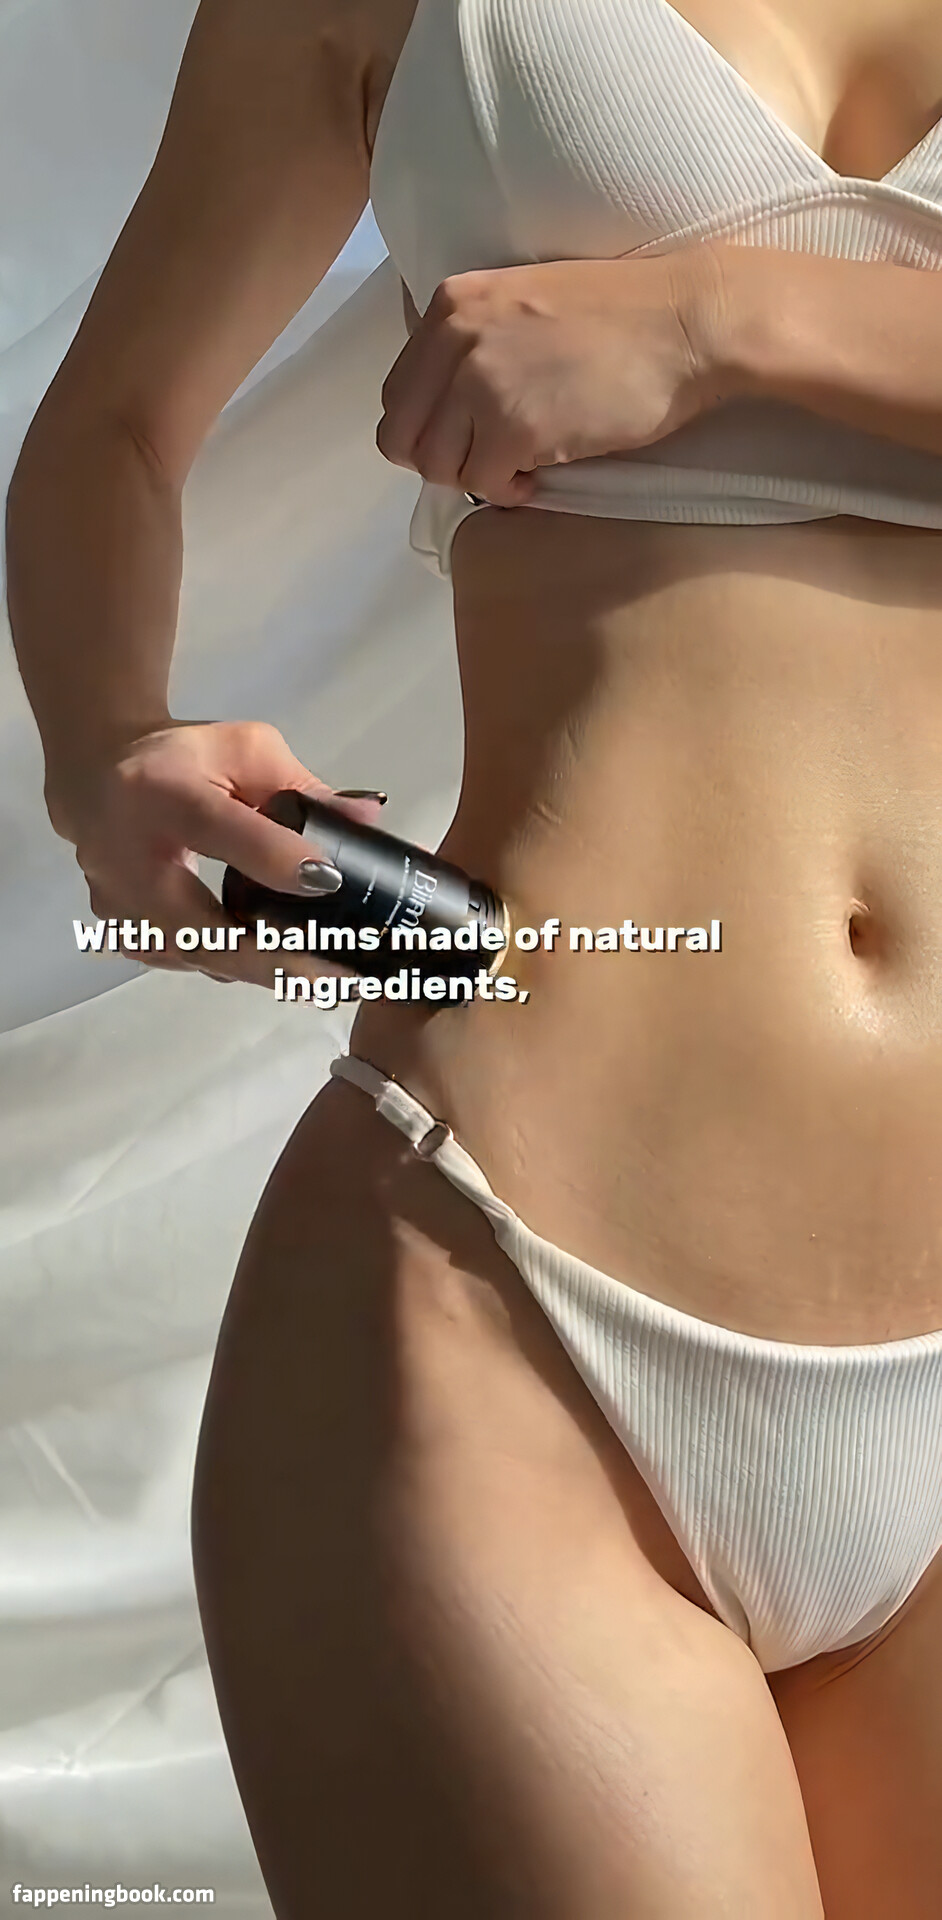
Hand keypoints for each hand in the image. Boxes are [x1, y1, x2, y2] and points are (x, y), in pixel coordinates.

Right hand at [50, 721, 385, 988]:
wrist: (96, 777)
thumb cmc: (180, 760)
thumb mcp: (244, 751)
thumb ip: (305, 786)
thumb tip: (368, 817)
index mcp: (159, 792)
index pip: (218, 830)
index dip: (274, 860)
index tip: (330, 881)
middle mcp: (126, 855)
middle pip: (202, 927)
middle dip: (278, 960)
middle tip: (340, 977)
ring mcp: (118, 904)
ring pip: (198, 958)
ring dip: (265, 972)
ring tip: (327, 979)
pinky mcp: (122, 933)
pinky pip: (189, 962)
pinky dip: (238, 967)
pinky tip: (283, 970)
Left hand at [376, 250, 728, 506]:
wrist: (685, 323)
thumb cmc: (621, 317)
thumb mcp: (524, 302)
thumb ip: (475, 340)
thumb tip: (447, 403)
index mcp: (452, 305)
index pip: (397, 393)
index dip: (428, 428)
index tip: (468, 436)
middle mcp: (454, 339)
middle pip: (403, 437)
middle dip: (443, 460)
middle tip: (489, 461)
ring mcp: (480, 383)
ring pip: (439, 466)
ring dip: (477, 477)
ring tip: (520, 466)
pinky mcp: (514, 427)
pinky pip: (483, 485)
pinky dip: (507, 492)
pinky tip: (538, 477)